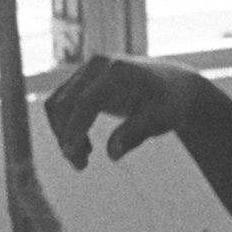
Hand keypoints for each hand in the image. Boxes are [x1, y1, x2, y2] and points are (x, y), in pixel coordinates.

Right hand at [44, 55, 209, 168]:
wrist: (173, 85)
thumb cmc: (168, 103)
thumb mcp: (159, 119)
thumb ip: (135, 134)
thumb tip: (113, 154)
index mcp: (116, 72)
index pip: (85, 102)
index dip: (75, 129)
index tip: (73, 155)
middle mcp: (97, 65)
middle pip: (65, 102)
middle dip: (65, 136)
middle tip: (80, 165)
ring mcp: (87, 70)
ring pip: (57, 103)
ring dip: (62, 132)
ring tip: (83, 159)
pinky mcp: (82, 80)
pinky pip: (61, 103)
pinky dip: (65, 125)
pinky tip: (84, 145)